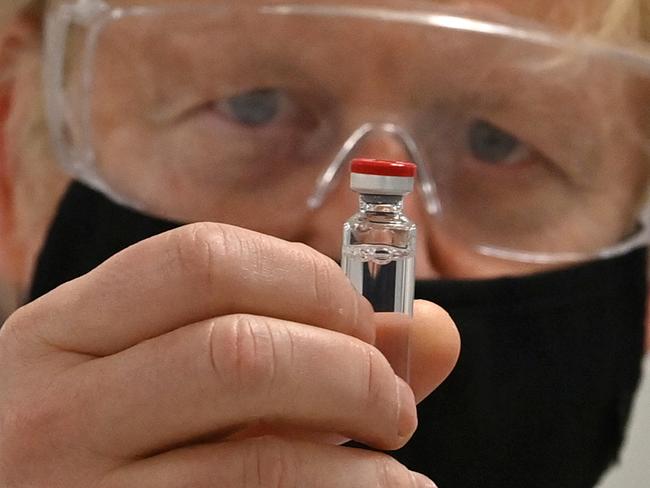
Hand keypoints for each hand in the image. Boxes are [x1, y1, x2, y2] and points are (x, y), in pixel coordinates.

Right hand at [0, 223, 457, 486]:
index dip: (308, 279)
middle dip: (350, 368)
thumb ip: (295, 342)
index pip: (202, 260)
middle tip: (393, 401)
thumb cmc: (111, 435)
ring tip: (397, 463)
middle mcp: (53, 408)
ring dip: (360, 455)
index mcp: (63, 331)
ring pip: (258, 458)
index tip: (363, 320)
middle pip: (238, 351)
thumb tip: (435, 328)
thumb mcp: (165, 372)